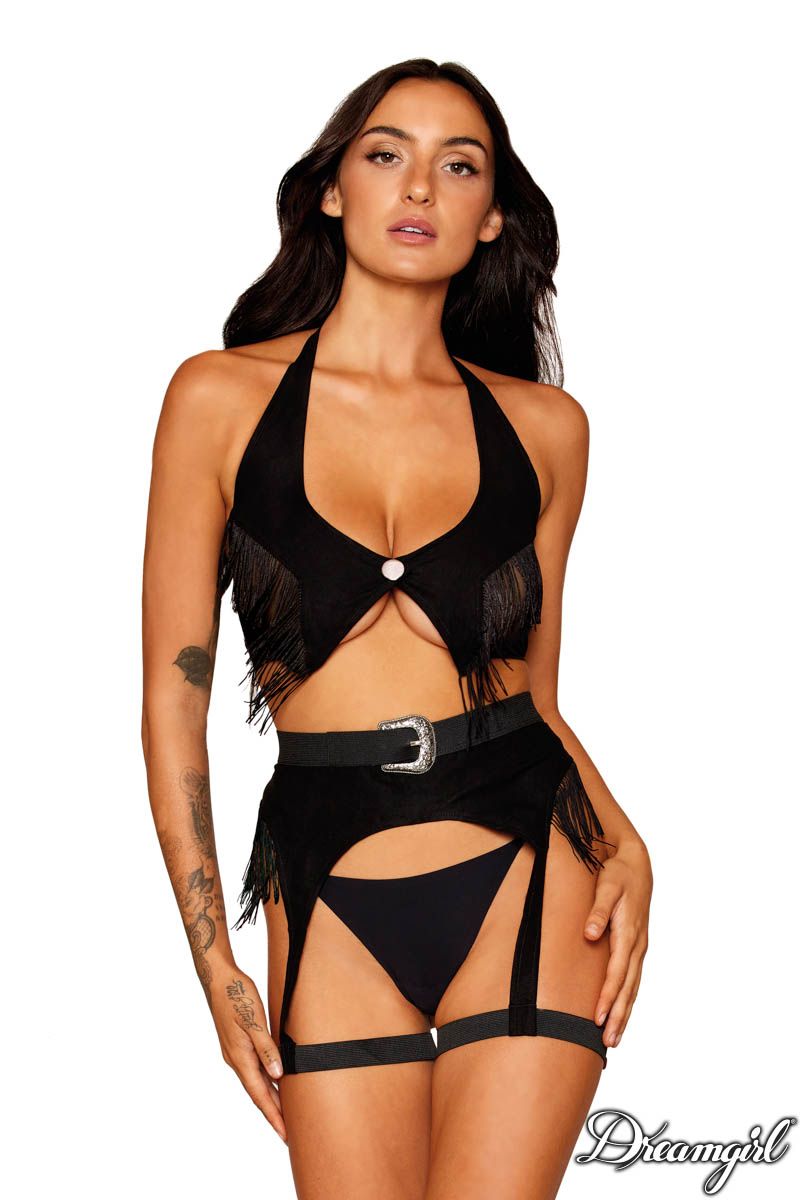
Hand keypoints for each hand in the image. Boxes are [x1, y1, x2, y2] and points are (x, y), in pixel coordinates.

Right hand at [209, 964, 286, 1143]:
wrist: (218, 979)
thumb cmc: (237, 996)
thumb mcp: (255, 1020)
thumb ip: (266, 1048)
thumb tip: (278, 1074)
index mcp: (240, 1057)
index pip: (260, 1094)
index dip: (274, 1115)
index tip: (285, 1135)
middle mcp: (236, 1059)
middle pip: (258, 1093)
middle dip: (273, 1113)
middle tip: (288, 1134)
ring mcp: (235, 1052)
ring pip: (256, 1082)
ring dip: (269, 1099)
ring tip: (284, 1114)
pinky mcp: (237, 1044)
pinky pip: (253, 1070)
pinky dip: (264, 1081)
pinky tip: (274, 1081)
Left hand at [584, 834, 651, 1050]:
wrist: (637, 863)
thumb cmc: (619, 874)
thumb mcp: (607, 886)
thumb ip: (599, 910)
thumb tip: (590, 933)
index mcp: (629, 933)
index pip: (617, 972)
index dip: (608, 996)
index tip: (599, 1017)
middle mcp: (636, 945)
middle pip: (628, 987)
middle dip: (619, 1015)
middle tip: (608, 1041)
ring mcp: (638, 947)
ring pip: (633, 987)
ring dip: (625, 1013)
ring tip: (614, 1038)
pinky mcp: (636, 947)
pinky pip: (633, 979)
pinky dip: (628, 999)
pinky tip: (621, 1012)